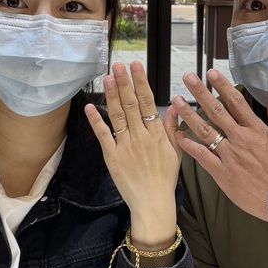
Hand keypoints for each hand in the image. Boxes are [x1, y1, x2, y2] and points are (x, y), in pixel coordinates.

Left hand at [85, 61, 179, 248]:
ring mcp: (125, 146)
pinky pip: (103, 135)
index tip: (136, 66)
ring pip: (118, 116)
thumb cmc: (165, 179)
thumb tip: (173, 105)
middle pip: (131, 105)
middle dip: (125, 83)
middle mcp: (141, 137)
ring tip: (108, 77)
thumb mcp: (176, 152)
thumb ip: (172, 128)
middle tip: (118, 64)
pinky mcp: (112, 157)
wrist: (153, 203)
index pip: (148, 102)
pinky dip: (96, 120)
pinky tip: (90, 106)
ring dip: (112, 95)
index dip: (141, 83)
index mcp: (157, 134)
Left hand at [168, 70, 267, 222]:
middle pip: (217, 111)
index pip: (236, 102)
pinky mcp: (222, 173)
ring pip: (206, 131)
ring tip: (177, 101)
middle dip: (201, 93)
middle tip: (188, 78)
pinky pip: (203, 156)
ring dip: (189, 115)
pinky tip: (178, 135)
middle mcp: (240, 139)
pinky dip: (189, 145)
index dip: (222, 86)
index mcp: (256, 130)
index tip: (211, 73)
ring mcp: (230, 156)